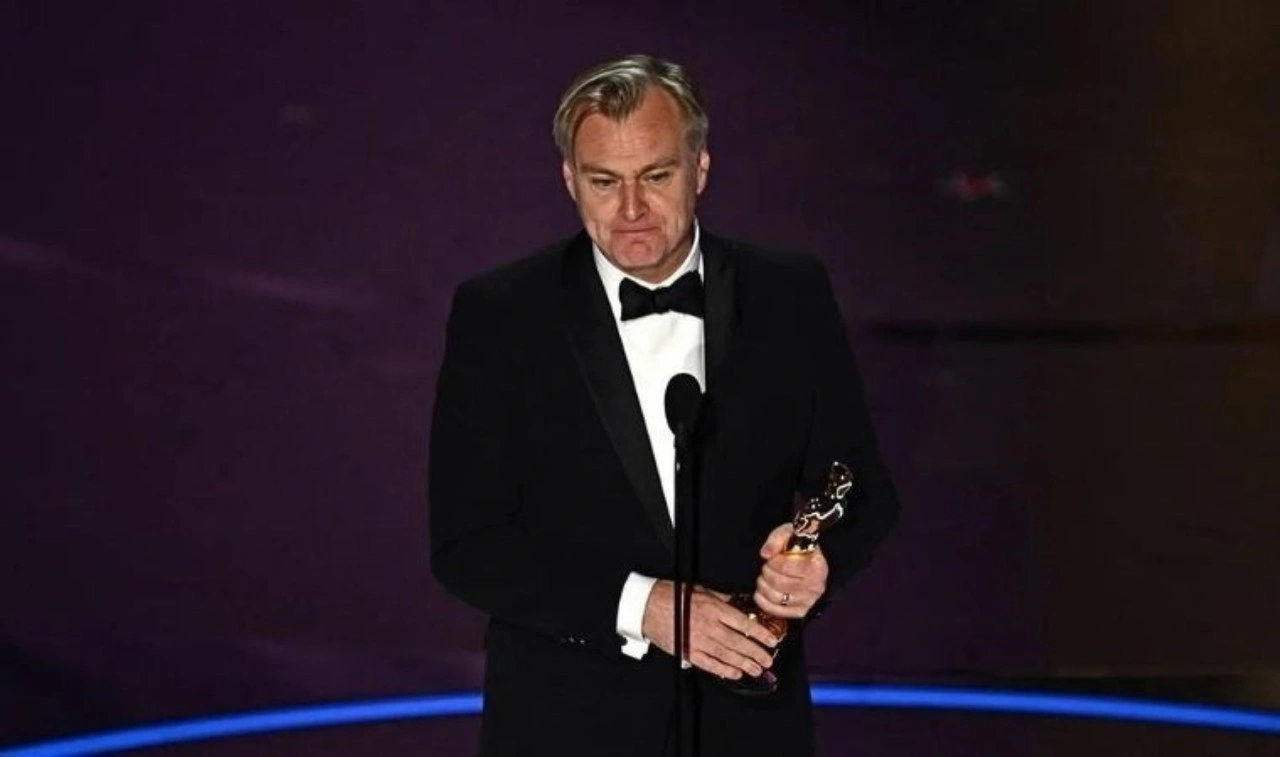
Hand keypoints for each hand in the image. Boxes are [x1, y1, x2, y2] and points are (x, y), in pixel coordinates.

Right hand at [641, 580, 779, 679]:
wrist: (647, 606)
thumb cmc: (673, 595)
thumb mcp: (701, 590)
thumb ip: (722, 598)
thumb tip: (740, 602)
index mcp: (713, 608)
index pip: (743, 623)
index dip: (760, 633)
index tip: (771, 640)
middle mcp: (707, 625)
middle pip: (737, 642)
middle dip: (755, 653)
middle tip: (768, 660)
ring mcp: (697, 640)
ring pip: (725, 655)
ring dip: (743, 663)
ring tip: (757, 670)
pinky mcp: (687, 651)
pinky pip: (708, 663)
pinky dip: (722, 669)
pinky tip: (734, 673)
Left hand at [754, 523, 827, 618]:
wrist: (809, 562)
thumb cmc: (797, 547)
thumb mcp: (788, 534)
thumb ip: (776, 539)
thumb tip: (765, 554)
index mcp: (815, 565)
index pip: (785, 566)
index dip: (772, 562)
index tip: (770, 559)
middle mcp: (815, 586)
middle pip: (779, 583)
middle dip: (766, 574)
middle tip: (765, 568)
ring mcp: (809, 601)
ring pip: (777, 598)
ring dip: (763, 587)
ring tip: (763, 579)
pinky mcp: (801, 612)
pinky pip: (777, 611)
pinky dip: (764, 602)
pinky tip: (760, 593)